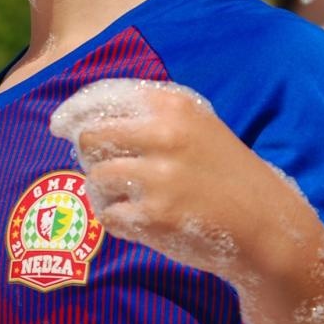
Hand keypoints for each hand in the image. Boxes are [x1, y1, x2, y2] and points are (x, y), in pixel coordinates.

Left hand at [50, 79, 320, 287]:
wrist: (265, 225)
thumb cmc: (224, 173)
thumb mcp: (195, 126)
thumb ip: (148, 116)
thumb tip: (83, 119)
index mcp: (172, 105)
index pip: (102, 97)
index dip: (74, 111)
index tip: (59, 125)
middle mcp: (163, 134)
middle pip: (90, 137)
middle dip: (89, 154)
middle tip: (106, 167)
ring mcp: (157, 176)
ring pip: (94, 177)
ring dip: (104, 190)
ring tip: (130, 197)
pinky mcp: (154, 215)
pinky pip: (107, 214)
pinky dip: (117, 219)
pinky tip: (142, 219)